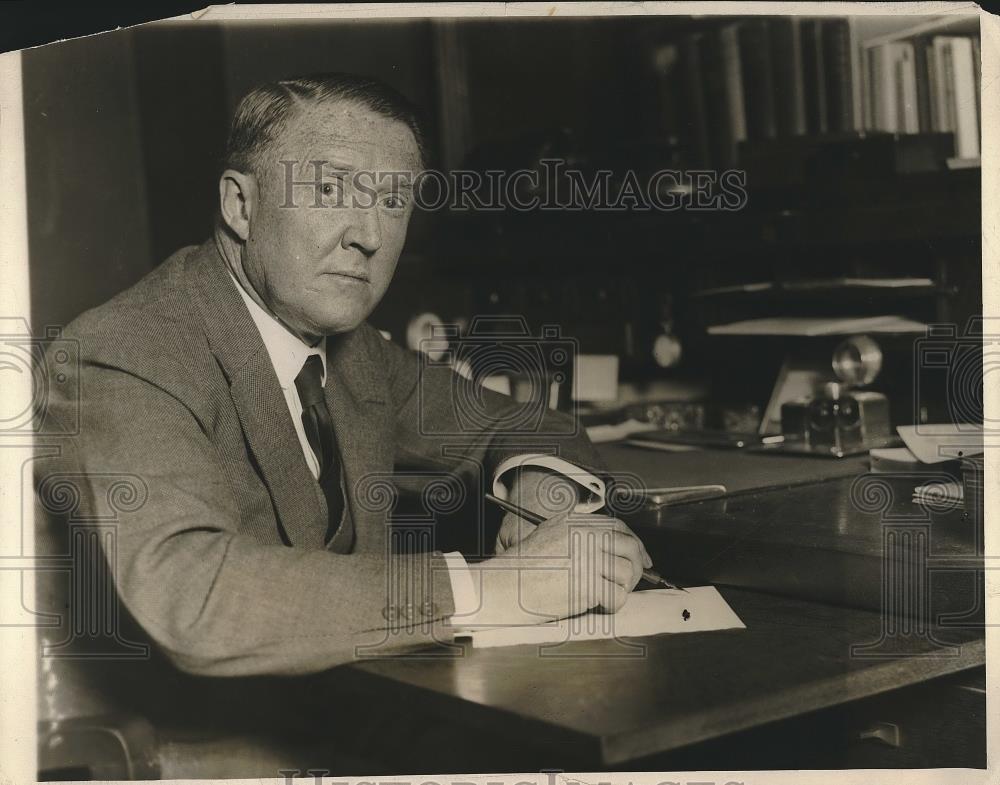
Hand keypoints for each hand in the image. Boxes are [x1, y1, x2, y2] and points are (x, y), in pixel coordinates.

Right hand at [469, 510, 652, 626]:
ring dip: (623, 588)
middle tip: (630, 582)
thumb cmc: (523, 569)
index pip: (618, 527)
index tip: (641, 558)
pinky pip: (617, 595)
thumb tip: (611, 549)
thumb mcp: (548, 536)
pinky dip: (614, 605)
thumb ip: (577, 535)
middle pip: (629, 547)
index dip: (635, 544)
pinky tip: (602, 606)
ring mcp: (587, 558)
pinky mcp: (588, 584)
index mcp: (574, 522)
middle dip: (636, 567)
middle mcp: (583, 536)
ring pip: (626, 572)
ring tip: (608, 596)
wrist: (505, 588)